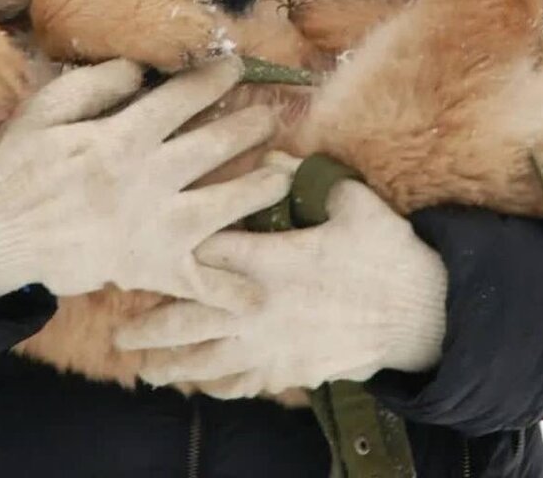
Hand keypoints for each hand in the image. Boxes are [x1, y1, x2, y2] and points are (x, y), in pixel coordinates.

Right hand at [0, 57, 289, 305]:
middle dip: (248, 127)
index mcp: (119, 137)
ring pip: (219, 207)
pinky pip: (192, 283)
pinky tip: (256, 296)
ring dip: (257, 191)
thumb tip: (141, 70)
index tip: (235, 68)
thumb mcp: (44, 109)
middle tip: (272, 116)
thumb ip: (95, 85)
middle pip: (210, 146)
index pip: (179, 100)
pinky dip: (225, 293)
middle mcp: (144, 180)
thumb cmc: (15, 164)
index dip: (212, 80)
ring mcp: (148, 227)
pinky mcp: (143, 267)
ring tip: (283, 175)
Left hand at [115, 153, 447, 396]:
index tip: (139, 254)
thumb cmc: (385, 250)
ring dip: (173, 365)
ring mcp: (275, 345)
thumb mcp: (349, 200)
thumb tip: (269, 157)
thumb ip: (303, 177)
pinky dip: (218, 385)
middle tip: (120, 334)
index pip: (206, 255)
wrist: (422, 311)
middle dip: (152, 327)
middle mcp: (262, 307)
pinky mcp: (294, 369)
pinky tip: (201, 385)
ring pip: (210, 360)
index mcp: (271, 260)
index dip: (170, 255)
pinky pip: (245, 383)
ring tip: (144, 370)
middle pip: (192, 318)